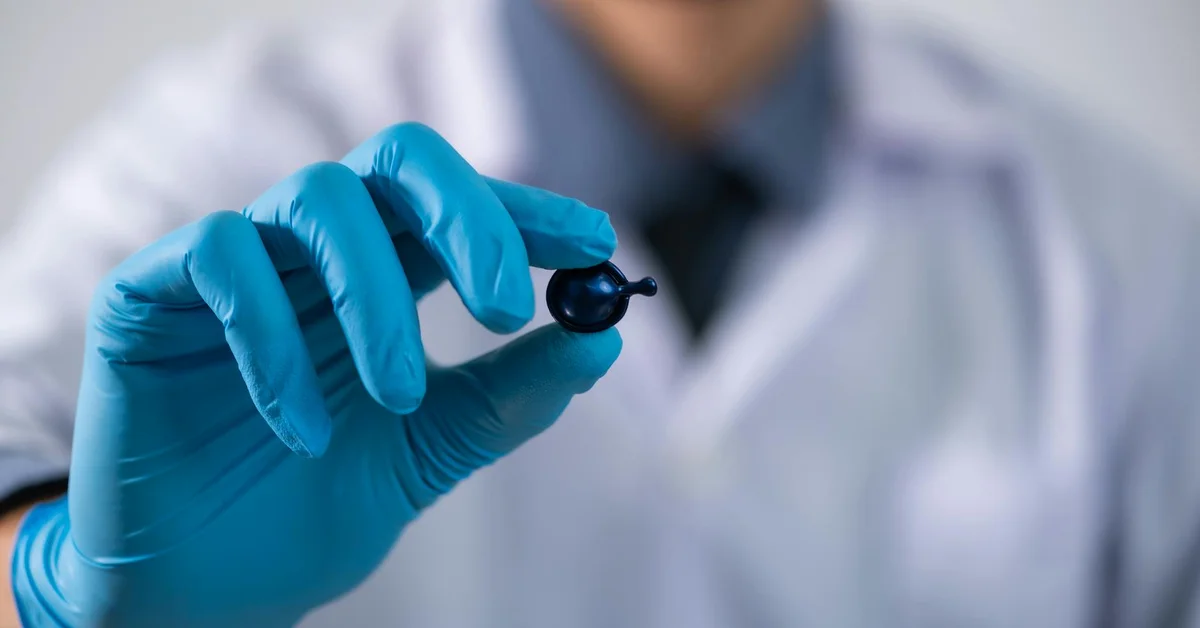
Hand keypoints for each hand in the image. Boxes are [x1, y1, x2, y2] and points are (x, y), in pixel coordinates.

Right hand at [10, 123, 621, 626]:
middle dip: (466, 220)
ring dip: (374, 298)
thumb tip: (600, 341)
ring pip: (318, 200)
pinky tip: (305, 431)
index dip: (525, 214)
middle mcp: (313, 254)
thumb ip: (509, 397)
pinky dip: (272, 340)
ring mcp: (236, 264)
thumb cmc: (308, 509)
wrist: (200, 591)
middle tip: (506, 307)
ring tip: (400, 400)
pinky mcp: (151, 292)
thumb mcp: (431, 451)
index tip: (593, 243)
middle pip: (397, 165)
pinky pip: (222, 257)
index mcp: (382, 278)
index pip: (458, 210)